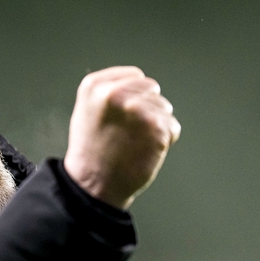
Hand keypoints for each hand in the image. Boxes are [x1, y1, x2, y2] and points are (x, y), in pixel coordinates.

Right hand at [64, 66, 180, 209]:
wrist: (93, 185)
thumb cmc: (90, 151)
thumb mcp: (87, 110)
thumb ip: (108, 91)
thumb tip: (138, 82)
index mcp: (95, 86)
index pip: (135, 75)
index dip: (133, 95)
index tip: (120, 115)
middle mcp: (116, 93)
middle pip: (152, 89)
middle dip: (146, 107)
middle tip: (128, 131)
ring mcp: (138, 110)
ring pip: (164, 108)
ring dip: (155, 125)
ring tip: (134, 142)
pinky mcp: (156, 128)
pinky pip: (172, 127)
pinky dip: (164, 140)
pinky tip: (144, 151)